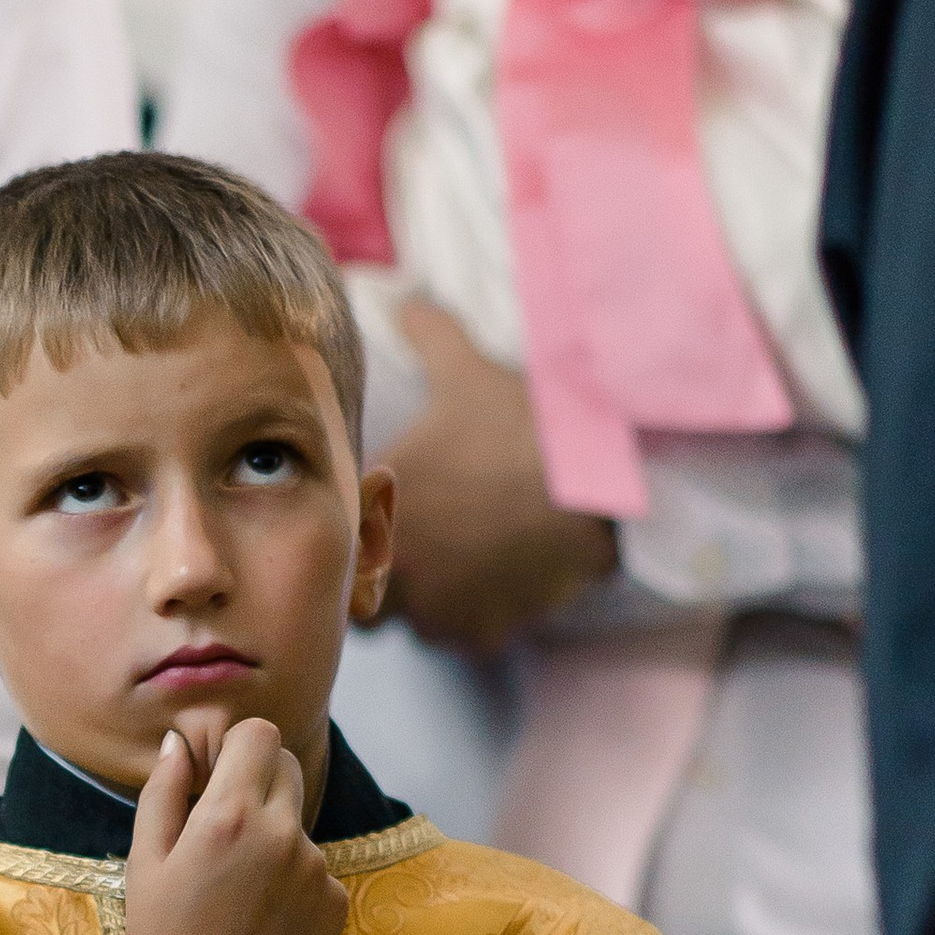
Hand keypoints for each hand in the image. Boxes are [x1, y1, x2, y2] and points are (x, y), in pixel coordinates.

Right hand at [124, 712, 346, 934]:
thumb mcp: (144, 862)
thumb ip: (164, 791)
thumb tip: (180, 742)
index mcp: (229, 816)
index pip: (260, 734)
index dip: (237, 746)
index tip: (218, 772)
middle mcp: (283, 834)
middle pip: (286, 766)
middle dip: (257, 780)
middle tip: (224, 827)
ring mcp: (317, 870)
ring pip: (299, 820)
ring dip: (273, 834)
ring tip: (237, 888)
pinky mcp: (336, 903)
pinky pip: (316, 867)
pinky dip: (292, 880)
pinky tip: (262, 917)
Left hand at [382, 300, 614, 648]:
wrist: (598, 479)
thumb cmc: (524, 424)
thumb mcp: (468, 371)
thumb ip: (426, 336)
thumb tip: (402, 299)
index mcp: (372, 511)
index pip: (337, 545)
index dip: (353, 538)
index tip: (381, 523)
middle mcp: (391, 566)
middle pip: (367, 592)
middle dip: (387, 575)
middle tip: (426, 545)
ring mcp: (436, 605)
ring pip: (412, 620)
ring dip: (428, 600)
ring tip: (463, 563)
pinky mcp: (482, 631)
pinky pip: (462, 636)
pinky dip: (476, 616)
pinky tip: (498, 581)